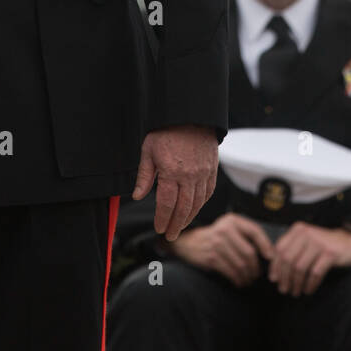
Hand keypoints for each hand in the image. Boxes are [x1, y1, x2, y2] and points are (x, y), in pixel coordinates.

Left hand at [132, 125, 217, 240]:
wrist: (191, 115)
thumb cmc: (167, 131)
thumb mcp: (148, 150)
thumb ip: (144, 176)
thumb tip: (137, 196)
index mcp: (172, 172)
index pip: (167, 204)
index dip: (163, 219)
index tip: (159, 228)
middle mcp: (190, 176)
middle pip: (183, 208)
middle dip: (176, 225)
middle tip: (170, 235)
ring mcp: (203, 173)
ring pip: (198, 203)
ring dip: (189, 218)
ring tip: (181, 226)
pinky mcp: (212, 169)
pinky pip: (208, 192)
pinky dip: (201, 204)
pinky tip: (195, 209)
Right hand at [170, 213, 273, 286]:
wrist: (188, 242)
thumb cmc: (215, 236)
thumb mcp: (229, 227)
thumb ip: (245, 235)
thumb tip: (269, 252)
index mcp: (232, 221)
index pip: (255, 231)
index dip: (266, 245)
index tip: (271, 258)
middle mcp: (225, 230)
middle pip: (249, 252)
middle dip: (256, 267)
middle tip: (257, 275)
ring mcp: (217, 244)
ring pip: (241, 264)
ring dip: (248, 276)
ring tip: (249, 280)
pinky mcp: (211, 257)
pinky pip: (230, 271)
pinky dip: (238, 279)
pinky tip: (240, 282)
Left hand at [267, 222, 350, 296]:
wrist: (349, 241)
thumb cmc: (323, 245)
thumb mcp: (305, 242)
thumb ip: (290, 251)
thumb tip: (274, 275)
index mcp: (298, 229)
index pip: (280, 249)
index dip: (275, 266)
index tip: (274, 280)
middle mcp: (307, 233)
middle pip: (288, 259)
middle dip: (284, 277)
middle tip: (284, 290)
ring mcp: (319, 243)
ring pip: (300, 268)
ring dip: (296, 283)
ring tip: (296, 292)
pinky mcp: (330, 253)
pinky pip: (315, 273)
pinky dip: (310, 284)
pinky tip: (308, 290)